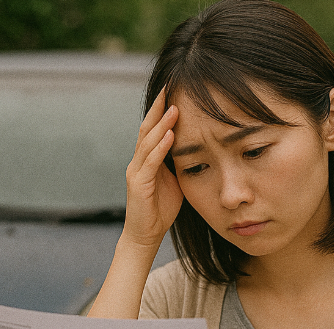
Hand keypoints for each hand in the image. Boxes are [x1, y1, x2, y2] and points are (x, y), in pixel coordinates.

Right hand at [122, 89, 183, 249]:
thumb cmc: (160, 209)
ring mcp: (136, 171)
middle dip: (158, 108)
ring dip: (162, 124)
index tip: (174, 90)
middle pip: (147, 128)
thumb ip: (180, 163)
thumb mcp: (174, 180)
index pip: (153, 128)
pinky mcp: (138, 184)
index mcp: (147, 159)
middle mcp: (138, 161)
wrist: (145, 235)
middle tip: (170, 87)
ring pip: (148, 141)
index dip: (162, 109)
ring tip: (174, 108)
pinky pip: (150, 162)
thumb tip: (197, 147)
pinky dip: (160, 147)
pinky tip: (170, 135)